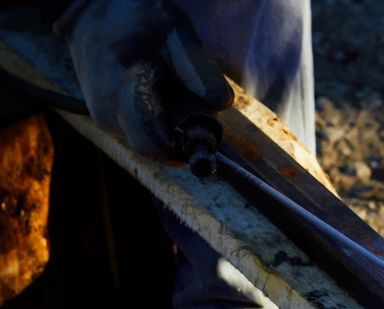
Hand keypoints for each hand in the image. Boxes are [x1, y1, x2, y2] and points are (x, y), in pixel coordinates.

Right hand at [54, 0, 232, 160]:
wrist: (89, 9)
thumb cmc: (137, 17)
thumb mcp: (175, 34)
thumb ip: (197, 69)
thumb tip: (222, 104)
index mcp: (124, 97)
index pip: (157, 148)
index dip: (185, 149)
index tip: (207, 134)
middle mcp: (109, 116)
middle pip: (157, 146)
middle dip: (181, 132)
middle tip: (192, 100)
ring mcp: (105, 118)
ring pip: (149, 138)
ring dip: (170, 123)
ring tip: (170, 84)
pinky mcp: (107, 116)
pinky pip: (140, 128)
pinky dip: (157, 116)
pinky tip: (157, 88)